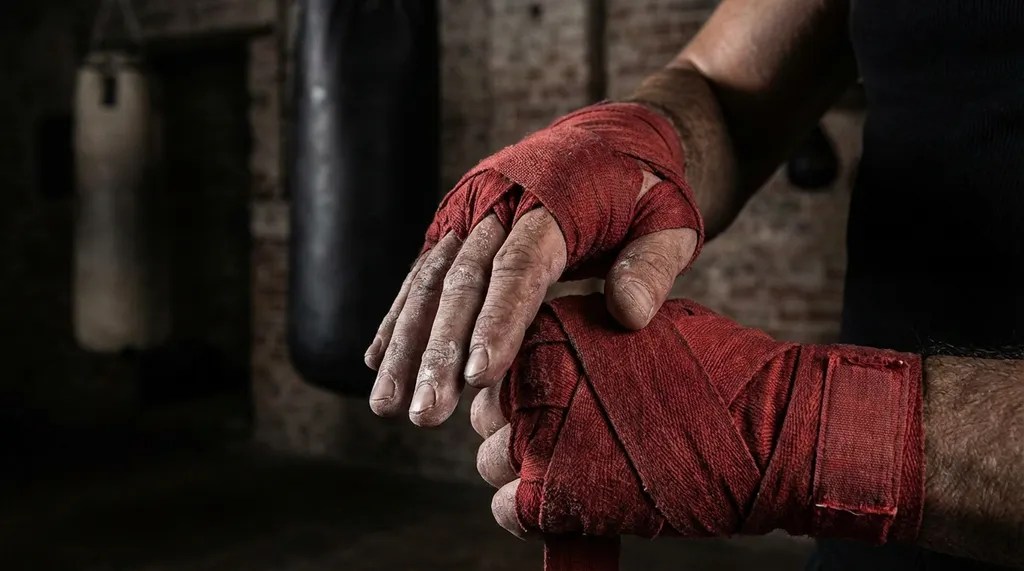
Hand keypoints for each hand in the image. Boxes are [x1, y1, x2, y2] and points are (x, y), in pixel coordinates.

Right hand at [364, 103, 702, 426]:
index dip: (497, 321)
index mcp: (552, 200)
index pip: (519, 266)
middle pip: (462, 280)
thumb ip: (652, 265)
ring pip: (430, 281)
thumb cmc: (648, 190)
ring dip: (406, 344)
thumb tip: (629, 316)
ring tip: (386, 405)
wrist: (616, 138)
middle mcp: (499, 201)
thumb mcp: (671, 221)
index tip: (478, 376)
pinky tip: (378, 361)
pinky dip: (400, 317)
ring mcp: (471, 212)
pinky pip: (422, 273)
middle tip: (426, 414)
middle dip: (438, 351)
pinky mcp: (457, 224)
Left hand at [471, 295, 923, 543]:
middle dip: (517, 430)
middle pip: (491, 414)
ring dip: (521, 473)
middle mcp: (532, 377)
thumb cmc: (717, 377)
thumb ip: (593, 343)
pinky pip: (509, 508)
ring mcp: (539, 435)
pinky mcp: (553, 490)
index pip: (505, 364)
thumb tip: (564, 364)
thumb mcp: (648, 331)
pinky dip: (527, 513)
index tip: (554, 405)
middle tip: (560, 442)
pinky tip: (563, 507)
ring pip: (492, 462)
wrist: (767, 427)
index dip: (525, 390)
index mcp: (552, 330)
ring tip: (571, 474)